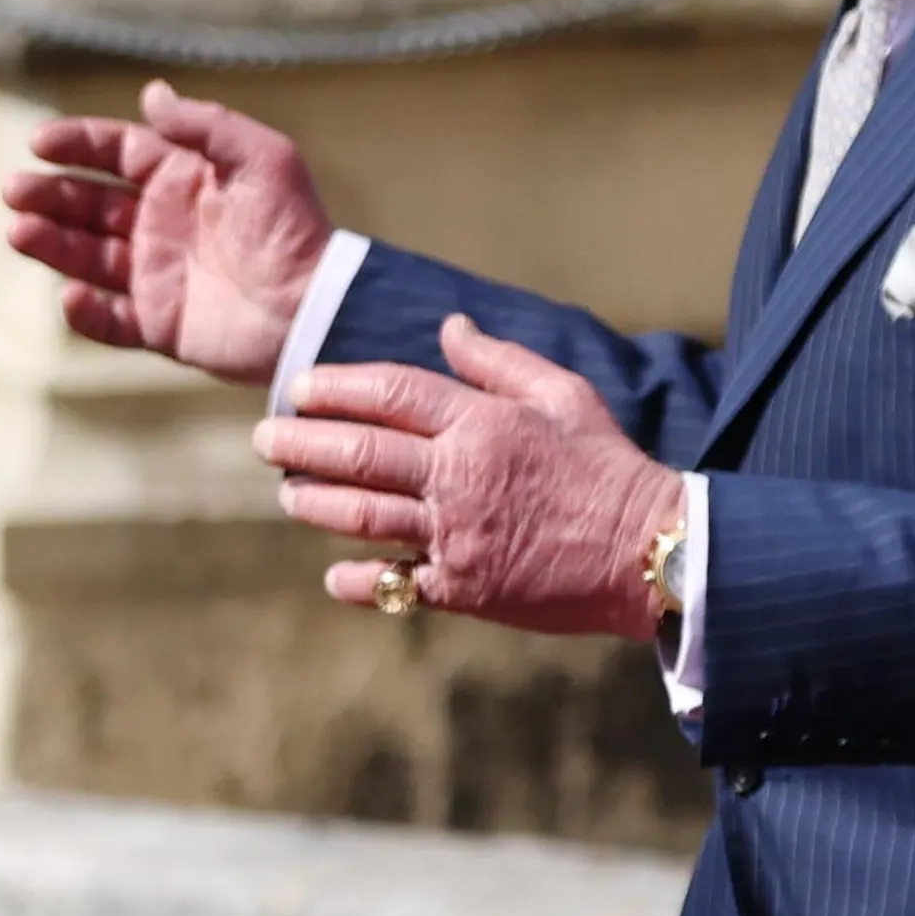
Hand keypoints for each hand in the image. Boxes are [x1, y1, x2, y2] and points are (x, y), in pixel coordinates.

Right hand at [2, 79, 337, 382]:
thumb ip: (205, 126)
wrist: (317, 307)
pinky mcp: (161, 324)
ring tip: (20, 232)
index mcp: (183, 178)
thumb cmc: (295, 227)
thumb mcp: (263, 159)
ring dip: (51, 244)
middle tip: (14, 191)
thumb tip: (151, 94)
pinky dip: (87, 312)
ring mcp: (158, 275)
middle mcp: (162, 223)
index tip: (39, 143)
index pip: (116, 151)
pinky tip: (71, 295)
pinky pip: (111, 319)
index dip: (77, 144)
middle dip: (49, 194)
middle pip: (89, 202)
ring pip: (88, 256)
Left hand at [258, 315, 684, 640]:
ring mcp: (459, 533)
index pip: (390, 393)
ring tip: (289, 495)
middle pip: (360, 452)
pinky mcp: (467, 588)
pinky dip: (361, 581)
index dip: (336, 387)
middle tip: (264, 440)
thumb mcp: (564, 395)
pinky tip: (335, 576)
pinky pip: (397, 583)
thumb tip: (449, 327)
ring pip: (364, 514)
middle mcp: (461, 474)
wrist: (651, 551)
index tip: (299, 388)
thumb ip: (499, 362)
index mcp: (483, 422)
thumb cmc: (608, 467)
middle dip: (302, 443)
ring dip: (316, 504)